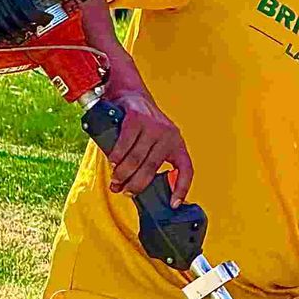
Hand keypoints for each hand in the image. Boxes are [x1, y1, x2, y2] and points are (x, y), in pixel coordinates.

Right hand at [101, 78, 192, 200]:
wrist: (131, 94)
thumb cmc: (141, 124)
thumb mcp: (155, 141)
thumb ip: (152, 158)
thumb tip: (140, 186)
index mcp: (177, 144)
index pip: (186, 170)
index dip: (181, 188)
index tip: (173, 204)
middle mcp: (168, 135)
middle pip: (150, 169)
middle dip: (135, 184)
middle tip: (124, 192)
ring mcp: (153, 126)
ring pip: (135, 159)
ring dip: (122, 174)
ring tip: (115, 181)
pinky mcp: (136, 119)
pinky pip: (124, 144)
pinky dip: (116, 157)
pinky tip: (112, 163)